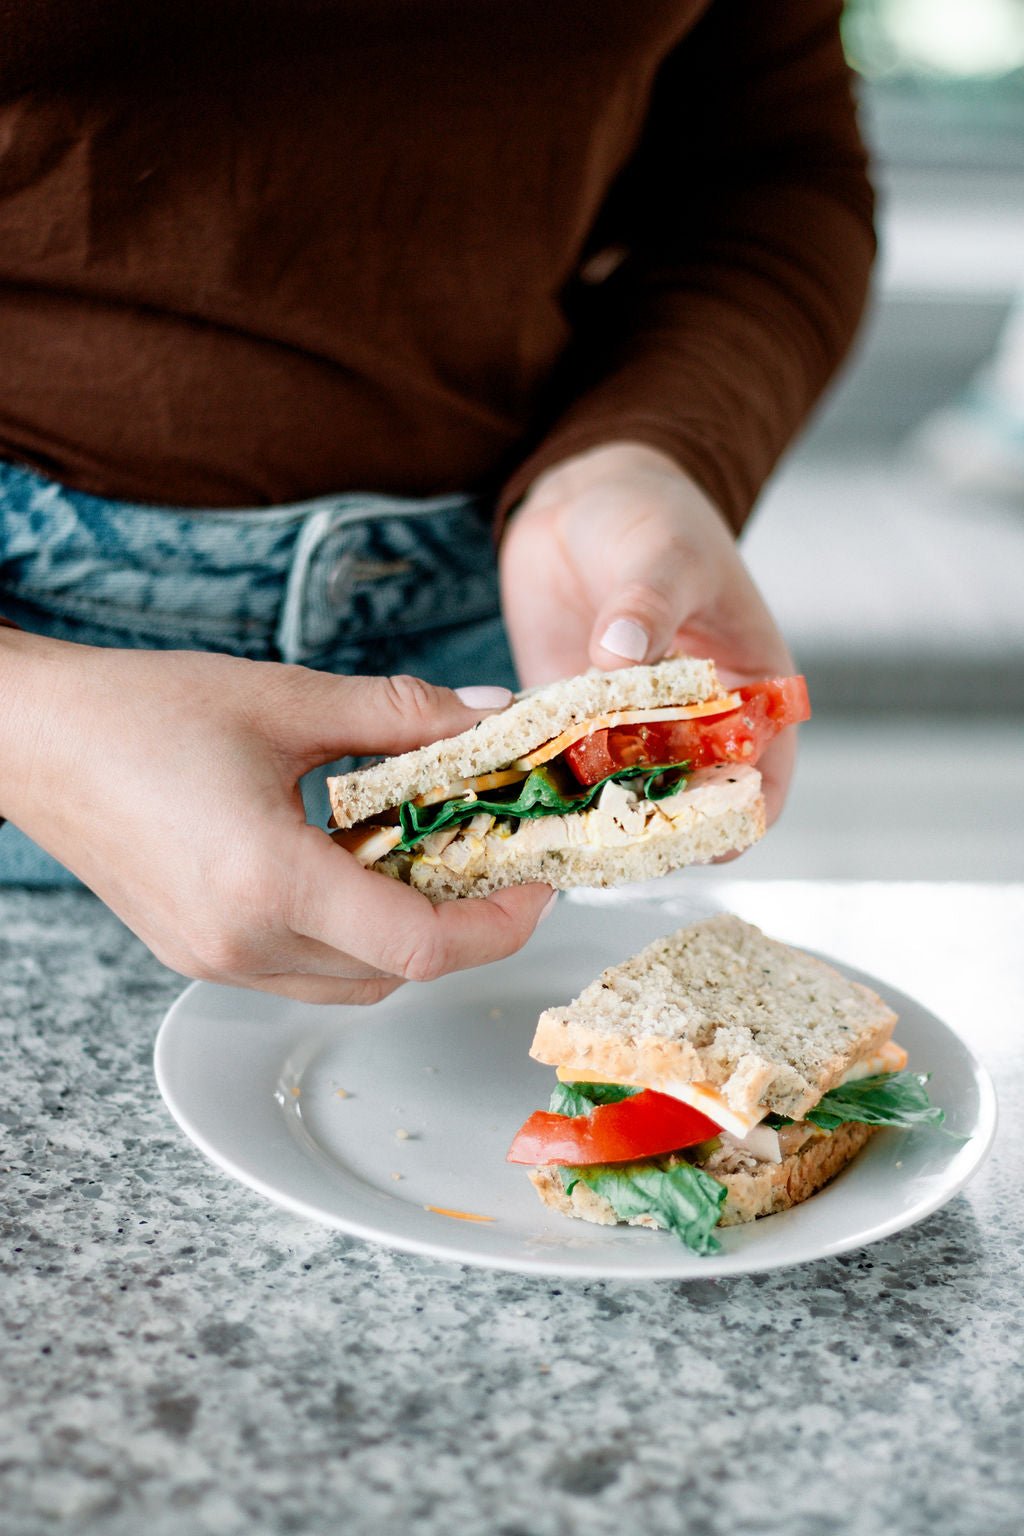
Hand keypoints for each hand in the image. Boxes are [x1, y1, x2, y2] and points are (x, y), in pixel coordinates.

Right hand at [0, 632, 552, 1001]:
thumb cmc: (141, 711)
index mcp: (268, 882)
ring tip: (423, 856)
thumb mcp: (285, 700)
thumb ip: (401, 715)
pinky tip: (351, 866)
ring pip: (353, 982)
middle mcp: (242, 943)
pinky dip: (350, 934)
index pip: (420, 944)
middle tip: (493, 856)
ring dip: (405, 933)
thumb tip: (491, 716)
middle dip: (461, 922)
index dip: (499, 923)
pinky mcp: (198, 955)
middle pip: (396, 970)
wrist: (32, 740)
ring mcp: (215, 960)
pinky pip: (305, 972)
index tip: (538, 884)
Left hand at [499, 441, 797, 824]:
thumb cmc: (654, 517)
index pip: (762, 776)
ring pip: (618, 794)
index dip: (740, 814)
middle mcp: (691, 723)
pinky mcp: (567, 720)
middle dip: (657, 822)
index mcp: (748, 690)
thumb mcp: (664, 553)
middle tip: (618, 831)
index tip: (706, 834)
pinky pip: (560, 765)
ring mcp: (626, 727)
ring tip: (563, 820)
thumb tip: (621, 652)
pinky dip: (546, 782)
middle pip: (687, 800)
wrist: (582, 497)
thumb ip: (647, 604)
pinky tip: (521, 791)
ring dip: (593, 809)